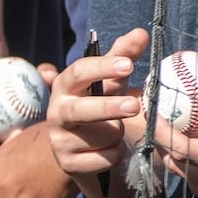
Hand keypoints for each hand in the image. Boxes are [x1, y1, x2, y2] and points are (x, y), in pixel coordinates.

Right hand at [47, 27, 148, 175]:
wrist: (80, 150)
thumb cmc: (97, 106)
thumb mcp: (109, 82)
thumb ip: (123, 57)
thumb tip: (142, 33)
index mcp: (65, 86)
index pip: (78, 72)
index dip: (102, 68)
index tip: (128, 65)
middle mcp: (56, 112)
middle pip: (79, 109)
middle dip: (108, 107)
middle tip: (135, 106)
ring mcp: (59, 140)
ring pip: (99, 137)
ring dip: (117, 135)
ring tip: (114, 131)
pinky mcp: (68, 165)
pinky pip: (103, 159)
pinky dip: (115, 155)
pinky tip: (110, 151)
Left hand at [152, 65, 197, 197]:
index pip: (186, 150)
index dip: (164, 133)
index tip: (153, 114)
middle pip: (176, 164)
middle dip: (160, 142)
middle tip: (153, 120)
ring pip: (183, 175)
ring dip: (172, 154)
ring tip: (166, 131)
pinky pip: (195, 183)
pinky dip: (188, 165)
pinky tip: (188, 147)